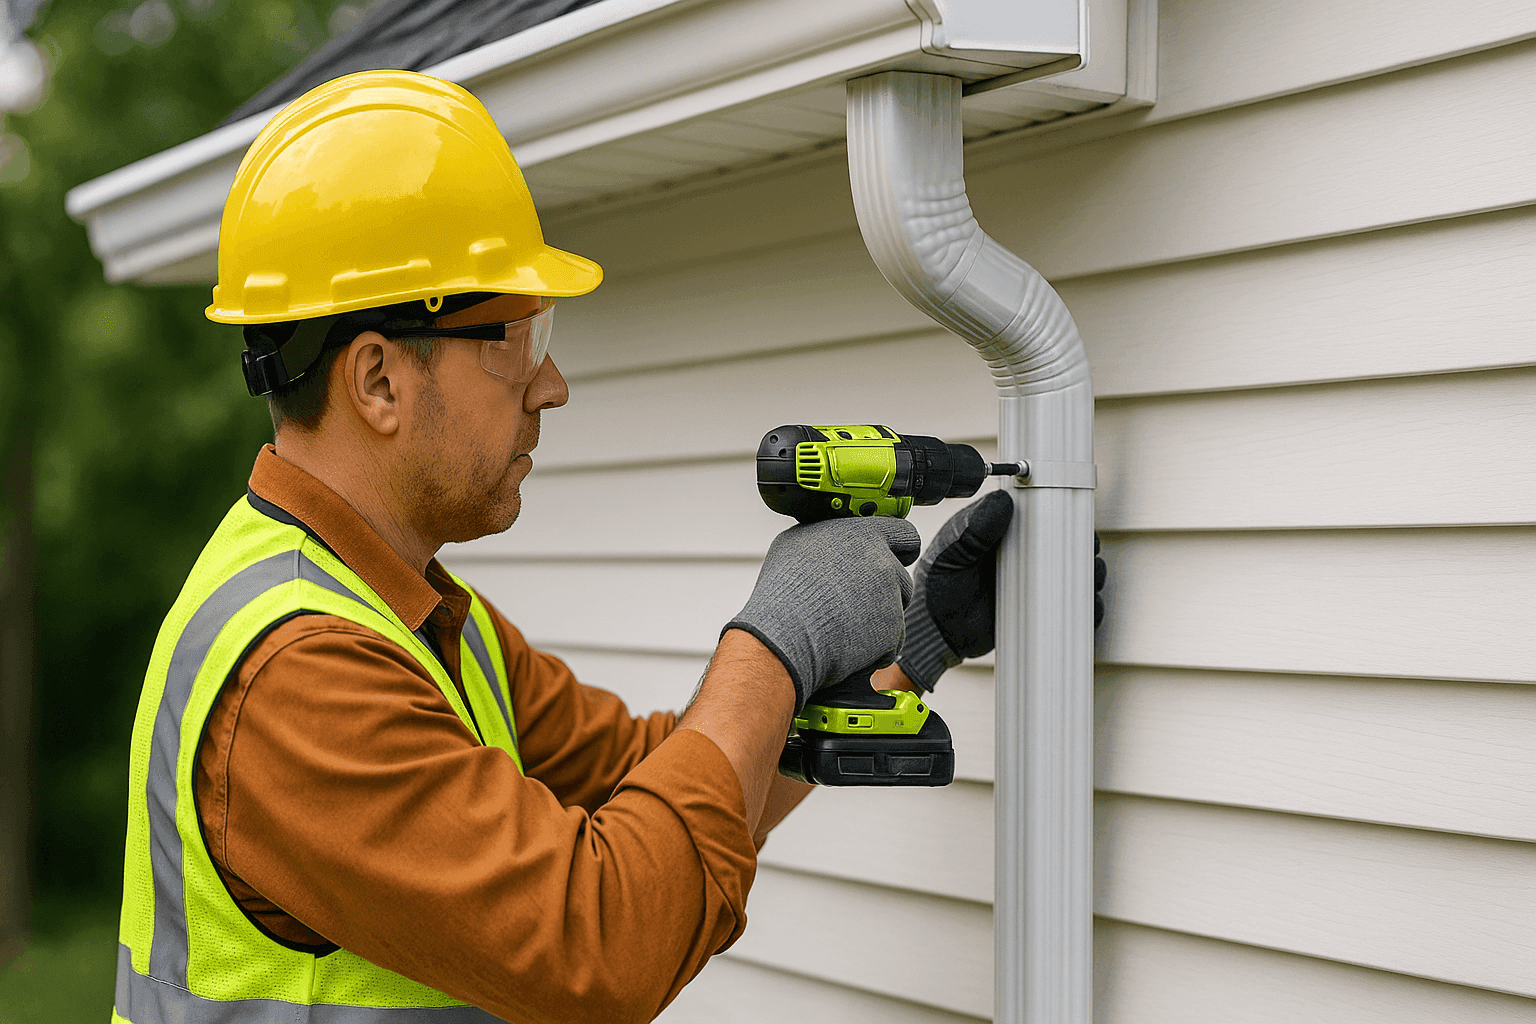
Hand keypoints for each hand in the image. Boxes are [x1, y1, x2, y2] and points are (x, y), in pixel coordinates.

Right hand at [724, 517, 919, 709]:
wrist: (784, 634)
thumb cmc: (782, 591)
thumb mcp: (796, 544)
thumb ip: (829, 538)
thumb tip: (832, 542)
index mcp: (862, 534)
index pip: (903, 534)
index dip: (899, 549)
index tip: (897, 557)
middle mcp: (882, 561)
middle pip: (902, 577)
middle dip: (891, 590)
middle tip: (868, 601)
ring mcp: (891, 596)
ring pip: (895, 612)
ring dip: (877, 620)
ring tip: (841, 625)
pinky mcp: (893, 629)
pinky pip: (889, 641)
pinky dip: (872, 648)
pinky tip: (844, 645)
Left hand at [898, 491, 1108, 690]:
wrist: (936, 632)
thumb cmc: (938, 587)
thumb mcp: (953, 556)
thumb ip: (975, 531)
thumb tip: (1002, 501)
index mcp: (1001, 530)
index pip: (1040, 514)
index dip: (1062, 513)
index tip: (1076, 517)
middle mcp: (1023, 553)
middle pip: (1066, 543)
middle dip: (1084, 546)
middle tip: (1088, 552)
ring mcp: (1033, 581)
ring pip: (1074, 573)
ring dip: (1090, 573)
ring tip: (1092, 577)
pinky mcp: (1039, 608)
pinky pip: (1070, 606)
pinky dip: (1086, 607)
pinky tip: (1091, 607)